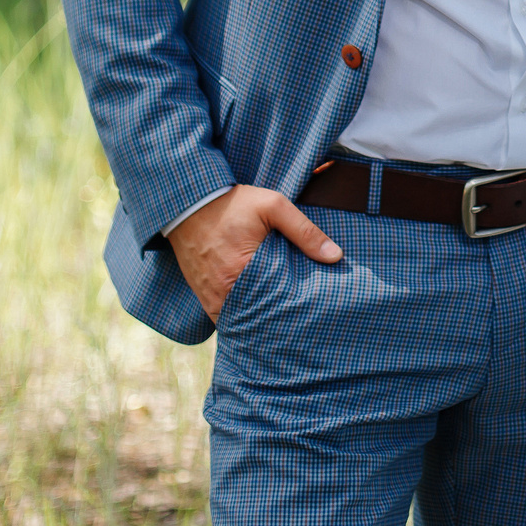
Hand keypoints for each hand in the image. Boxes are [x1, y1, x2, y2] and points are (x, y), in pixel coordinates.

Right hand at [165, 185, 341, 323]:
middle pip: (259, 318)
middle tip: (303, 323)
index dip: (295, 311)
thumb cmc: (234, 204)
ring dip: (259, 321)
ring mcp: (211, 297)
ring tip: (283, 321)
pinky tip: (259, 315)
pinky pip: (224, 317)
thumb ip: (305, 231)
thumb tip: (336, 256)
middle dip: (279, 321)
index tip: (313, 313)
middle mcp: (223, 291)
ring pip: (240, 321)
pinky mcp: (203, 296)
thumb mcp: (274, 206)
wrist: (189, 203)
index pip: (277, 304)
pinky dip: (241, 317)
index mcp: (242, 271)